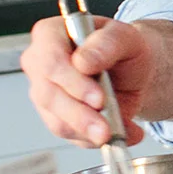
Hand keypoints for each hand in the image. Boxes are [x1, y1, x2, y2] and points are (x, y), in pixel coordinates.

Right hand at [20, 15, 151, 145]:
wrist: (133, 71)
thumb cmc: (124, 48)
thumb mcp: (126, 37)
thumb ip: (107, 43)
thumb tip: (83, 62)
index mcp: (50, 34)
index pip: (50, 60)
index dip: (73, 82)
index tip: (99, 98)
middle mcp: (39, 64)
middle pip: (49, 95)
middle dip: (80, 115)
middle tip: (106, 128)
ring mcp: (44, 93)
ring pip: (56, 120)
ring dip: (87, 132)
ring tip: (115, 133)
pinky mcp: (55, 117)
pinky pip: (70, 135)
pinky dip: (93, 138)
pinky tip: (116, 134)